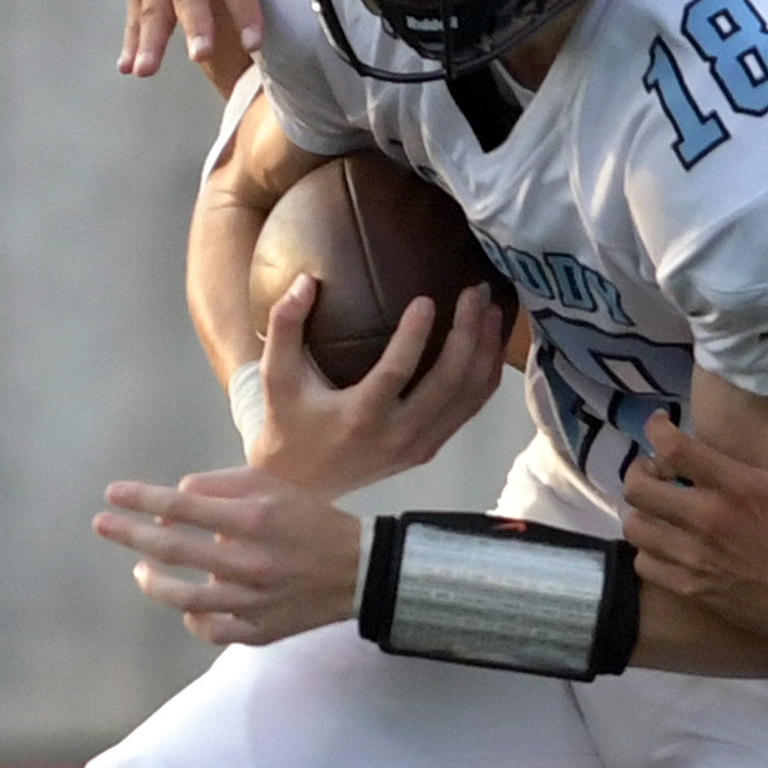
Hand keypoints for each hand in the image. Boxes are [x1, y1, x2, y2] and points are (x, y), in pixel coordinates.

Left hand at [92, 465, 365, 645]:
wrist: (361, 571)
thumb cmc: (310, 521)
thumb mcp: (271, 486)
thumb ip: (220, 485)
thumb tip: (174, 500)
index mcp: (253, 519)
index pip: (181, 505)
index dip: (141, 499)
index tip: (112, 494)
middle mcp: (250, 561)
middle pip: (173, 550)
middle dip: (130, 535)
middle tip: (102, 525)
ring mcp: (254, 601)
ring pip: (184, 599)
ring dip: (153, 582)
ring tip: (141, 570)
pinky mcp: (261, 629)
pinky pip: (211, 631)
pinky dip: (192, 619)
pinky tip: (185, 607)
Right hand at [244, 272, 510, 498]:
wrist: (301, 486)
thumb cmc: (288, 424)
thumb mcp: (275, 376)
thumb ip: (284, 326)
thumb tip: (306, 281)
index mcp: (359, 416)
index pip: (397, 372)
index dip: (415, 335)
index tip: (427, 300)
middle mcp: (397, 435)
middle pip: (448, 382)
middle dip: (468, 333)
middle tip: (474, 292)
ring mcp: (419, 446)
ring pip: (468, 397)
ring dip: (485, 351)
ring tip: (492, 309)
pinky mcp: (429, 449)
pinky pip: (468, 410)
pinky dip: (485, 376)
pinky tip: (490, 343)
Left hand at [618, 386, 767, 649]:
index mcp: (734, 486)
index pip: (672, 447)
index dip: (656, 428)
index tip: (661, 425)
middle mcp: (707, 519)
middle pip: (637, 488)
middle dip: (640, 474)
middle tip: (655, 473)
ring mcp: (695, 557)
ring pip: (634, 527)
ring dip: (641, 514)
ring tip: (659, 511)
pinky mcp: (691, 587)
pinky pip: (644, 565)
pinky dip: (648, 553)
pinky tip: (666, 546)